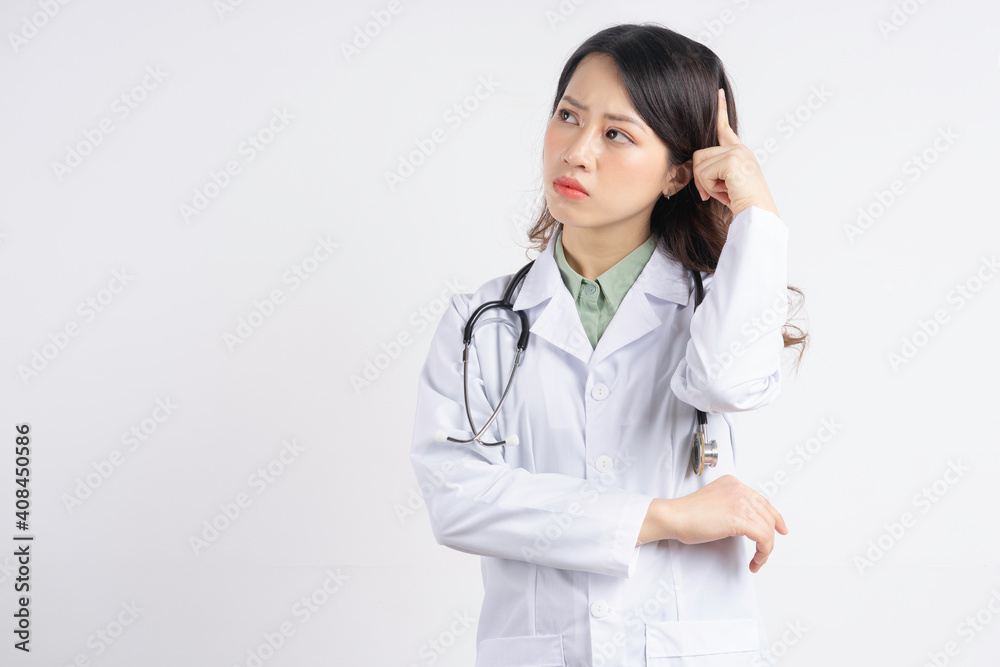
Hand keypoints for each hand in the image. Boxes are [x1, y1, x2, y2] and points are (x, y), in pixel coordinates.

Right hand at [661, 474, 788, 572]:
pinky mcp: (739, 518)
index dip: (775, 518)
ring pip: (768, 529)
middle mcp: (740, 490)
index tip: (780, 529)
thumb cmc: (687, 513)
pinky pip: (763, 538)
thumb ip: (732, 504)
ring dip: (766, 549)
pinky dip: (763, 552)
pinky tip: (755, 559)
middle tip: (765, 552)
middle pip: (768, 516)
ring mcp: (740, 502)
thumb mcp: (715, 501)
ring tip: (757, 559)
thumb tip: (746, 520)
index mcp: (734, 483)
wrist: (675, 516)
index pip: (763, 501)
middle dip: (770, 537)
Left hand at [691, 89, 778, 218]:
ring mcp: (737, 153)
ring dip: (705, 184)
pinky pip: (704, 173)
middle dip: (700, 178)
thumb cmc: (743, 203)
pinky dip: (709, 188)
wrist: (758, 213)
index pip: (724, 128)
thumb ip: (713, 171)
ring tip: (723, 192)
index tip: (718, 93)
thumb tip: (692, 169)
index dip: (720, 110)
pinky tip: (726, 192)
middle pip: (699, 155)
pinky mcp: (732, 160)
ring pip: (699, 164)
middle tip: (713, 193)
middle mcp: (739, 149)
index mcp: (739, 152)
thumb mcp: (725, 184)